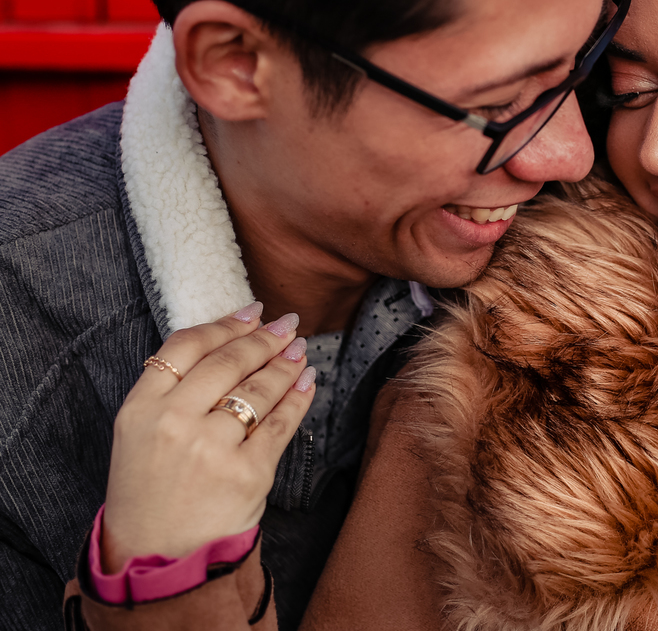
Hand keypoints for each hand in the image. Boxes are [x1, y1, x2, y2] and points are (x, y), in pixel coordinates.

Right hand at [101, 302, 316, 571]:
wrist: (158, 556)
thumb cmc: (151, 491)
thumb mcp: (139, 434)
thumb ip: (171, 390)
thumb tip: (229, 341)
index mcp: (140, 409)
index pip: (186, 346)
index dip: (225, 323)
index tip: (252, 312)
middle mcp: (173, 423)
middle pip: (229, 361)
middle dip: (264, 338)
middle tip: (287, 325)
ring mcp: (212, 448)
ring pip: (259, 389)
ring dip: (286, 364)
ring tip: (300, 350)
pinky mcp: (248, 472)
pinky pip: (282, 424)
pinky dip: (299, 398)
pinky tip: (307, 383)